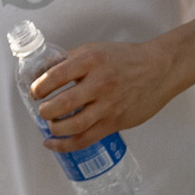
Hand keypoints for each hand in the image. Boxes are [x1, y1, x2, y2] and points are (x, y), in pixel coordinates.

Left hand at [35, 36, 175, 151]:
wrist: (159, 69)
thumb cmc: (125, 58)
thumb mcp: (93, 50)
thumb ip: (67, 60)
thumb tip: (40, 72)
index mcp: (90, 61)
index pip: (55, 76)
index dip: (39, 87)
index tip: (35, 92)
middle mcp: (99, 83)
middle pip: (62, 104)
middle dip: (44, 110)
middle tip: (42, 109)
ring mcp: (108, 105)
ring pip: (73, 125)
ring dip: (54, 128)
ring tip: (50, 124)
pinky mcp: (115, 122)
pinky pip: (86, 139)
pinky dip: (65, 145)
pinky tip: (52, 143)